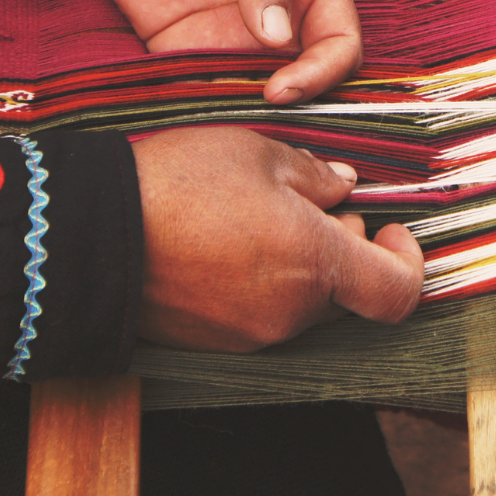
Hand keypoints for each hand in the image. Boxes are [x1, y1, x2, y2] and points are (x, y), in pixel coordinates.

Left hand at [83, 0, 361, 103]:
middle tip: (256, 105)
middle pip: (306, 75)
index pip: (339, 40)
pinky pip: (207, 88)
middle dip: (291, 99)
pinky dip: (205, 106)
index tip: (285, 85)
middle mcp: (280, 14)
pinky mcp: (189, 47)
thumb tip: (280, 36)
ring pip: (258, 91)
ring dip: (247, 109)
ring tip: (224, 114)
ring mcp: (234, 34)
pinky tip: (193, 109)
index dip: (323, 70)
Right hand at [133, 125, 423, 351]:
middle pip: (347, 293)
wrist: (87, 234)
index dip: (408, 261)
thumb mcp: (258, 152)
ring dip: (299, 263)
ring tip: (256, 214)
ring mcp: (250, 335)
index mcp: (316, 264)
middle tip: (312, 203)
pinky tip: (226, 242)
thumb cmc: (178, 184)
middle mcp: (291, 313)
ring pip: (302, 302)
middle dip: (344, 249)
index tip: (389, 228)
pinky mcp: (214, 343)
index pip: (398, 292)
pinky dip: (260, 282)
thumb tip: (344, 188)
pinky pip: (259, 314)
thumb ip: (316, 175)